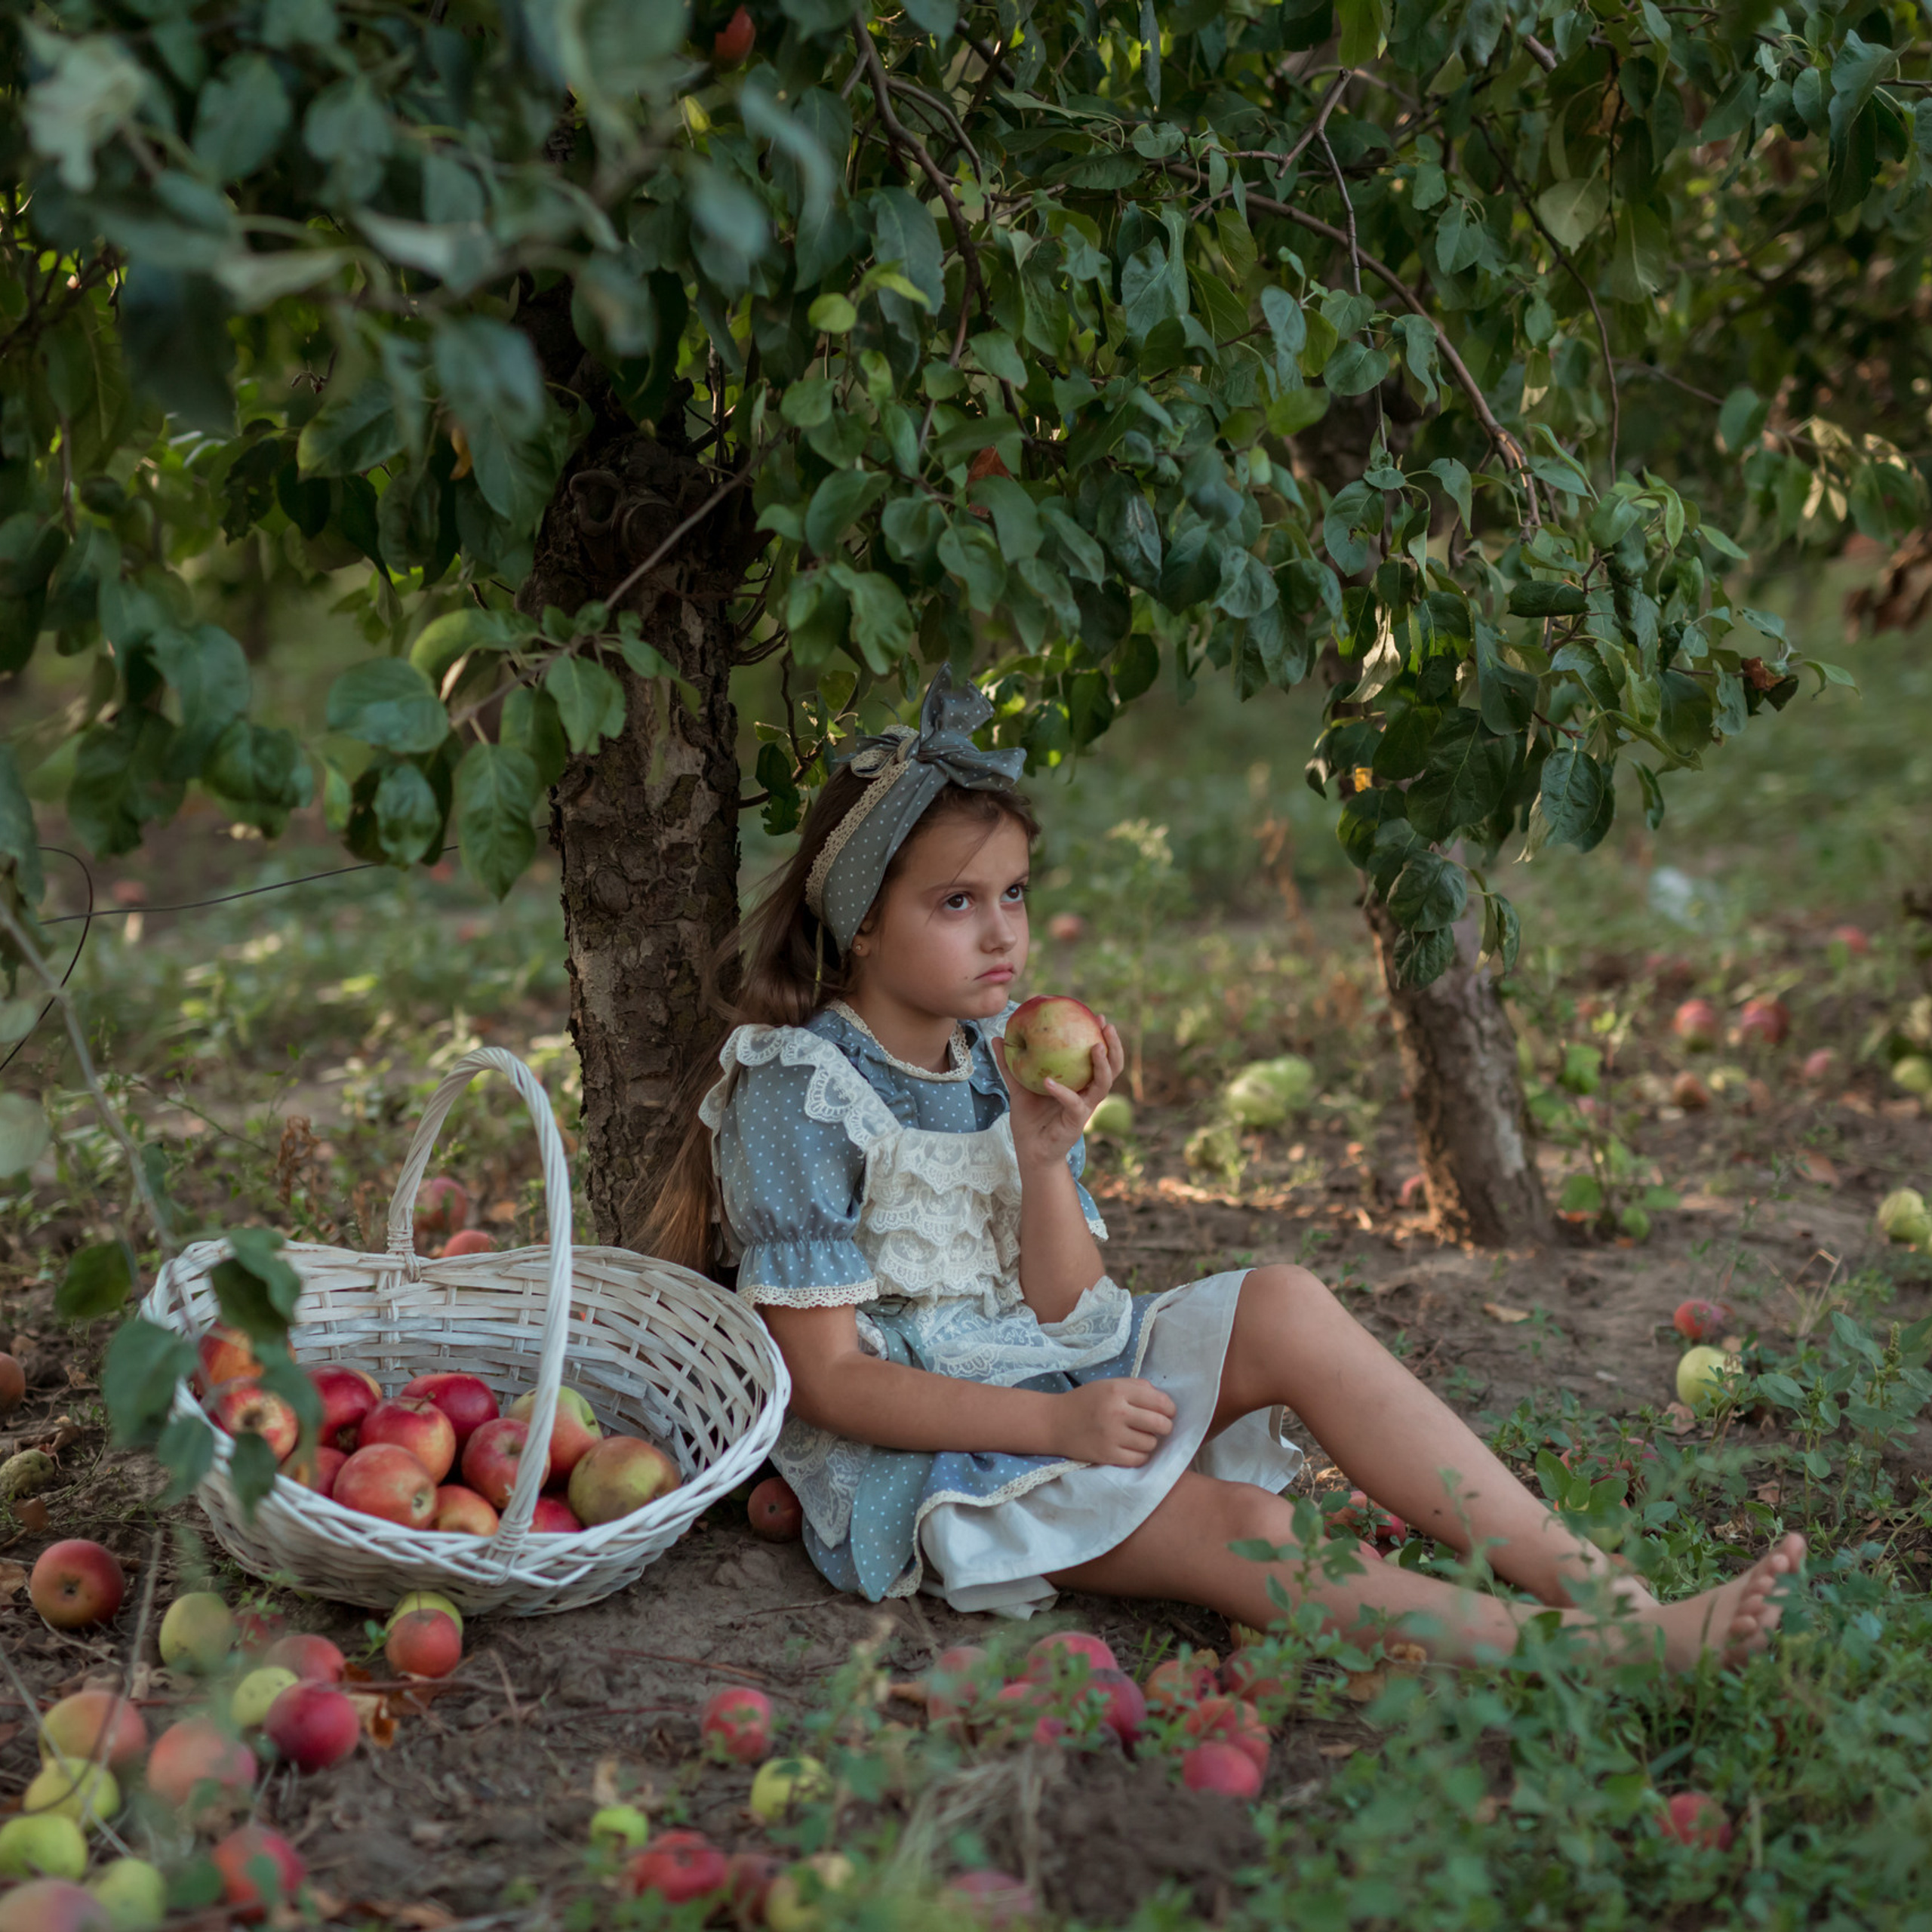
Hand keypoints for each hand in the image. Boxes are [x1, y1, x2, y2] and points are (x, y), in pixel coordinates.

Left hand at [993, 1017, 1124, 1172]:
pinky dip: (1062, 1091)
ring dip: (1102, 1065)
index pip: (1098, 1057)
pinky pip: (1073, 1103)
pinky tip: (1047, 1081)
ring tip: (1095, 1047)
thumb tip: (998, 1038)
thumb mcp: (1019, 1086)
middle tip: (1106, 1026)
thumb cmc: (1029, 1118)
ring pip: (1103, 1084)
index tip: (1098, 1017)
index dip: (1103, 1038)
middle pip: (1112, 1068)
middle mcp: (1087, 1093)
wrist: (1030, 1150)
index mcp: (1079, 1083)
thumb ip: (1010, 1064)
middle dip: (1114, 1046)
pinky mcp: (1076, 1122)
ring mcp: (1084, 1108)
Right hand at [1052, 1377, 1176, 1466]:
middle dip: (1165, 1426)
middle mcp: (1117, 1412)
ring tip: (1140, 1436)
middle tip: (1159, 1426)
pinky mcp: (1107, 1455)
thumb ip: (1137, 1387)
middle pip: (1160, 1424)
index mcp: (1118, 1390)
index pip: (1160, 1401)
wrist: (1055, 1422)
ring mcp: (1112, 1435)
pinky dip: (1140, 1455)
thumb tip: (1164, 1401)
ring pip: (1151, 1443)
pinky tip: (1132, 1448)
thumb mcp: (1109, 1384)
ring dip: (1150, 1441)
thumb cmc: (1086, 1401)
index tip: (1168, 1412)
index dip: (1169, 1409)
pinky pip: (1139, 1459)